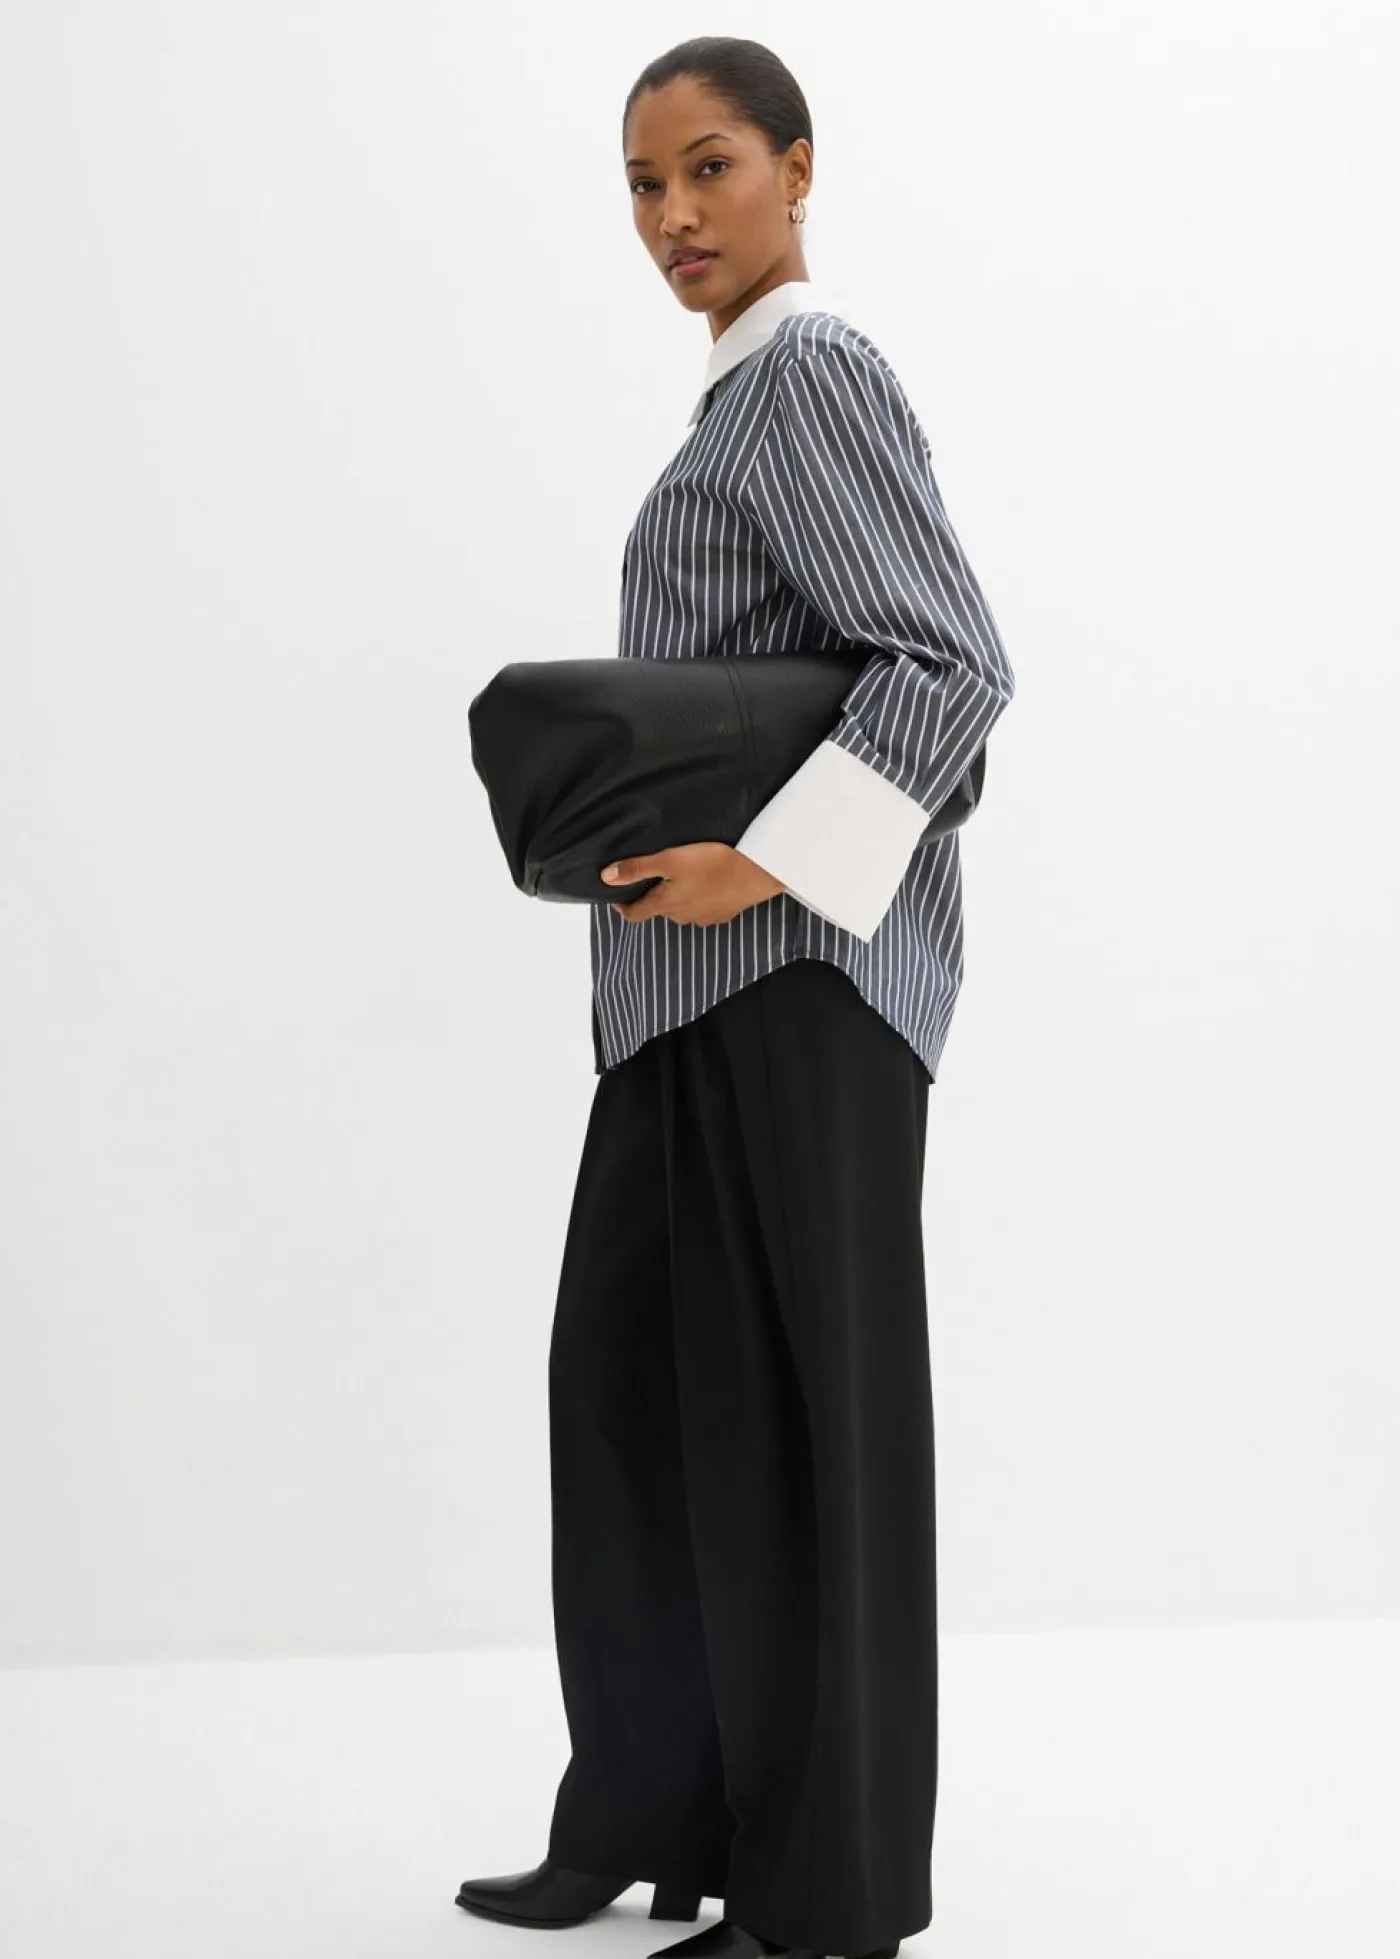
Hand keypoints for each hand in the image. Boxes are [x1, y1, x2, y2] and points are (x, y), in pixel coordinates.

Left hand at [601, 842, 784, 926]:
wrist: (758, 873)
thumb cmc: (713, 864)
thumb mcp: (669, 860)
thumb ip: (637, 868)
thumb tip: (606, 877)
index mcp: (666, 904)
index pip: (635, 915)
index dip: (622, 907)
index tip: (616, 897)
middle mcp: (682, 917)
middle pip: (660, 910)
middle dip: (653, 896)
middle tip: (653, 876)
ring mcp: (704, 918)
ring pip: (683, 910)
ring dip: (678, 897)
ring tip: (683, 876)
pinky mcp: (724, 914)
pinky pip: (704, 908)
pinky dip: (700, 898)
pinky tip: (708, 882)